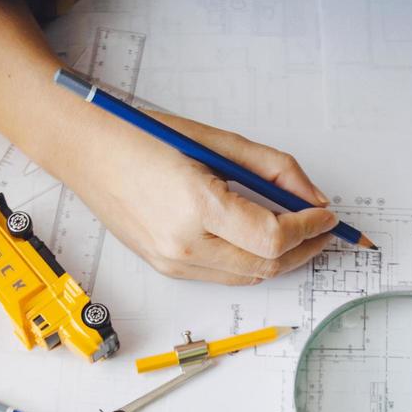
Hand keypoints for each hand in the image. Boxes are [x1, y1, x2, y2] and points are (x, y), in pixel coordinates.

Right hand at [0, 0, 336, 285]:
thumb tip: (312, 198)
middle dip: (303, 250)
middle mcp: (183, 245)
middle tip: (323, 230)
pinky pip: (222, 274)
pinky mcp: (164, 267)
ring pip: (247, 276)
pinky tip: (261, 240)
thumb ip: (271, 169)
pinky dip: (250, 261)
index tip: (327, 215)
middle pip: (266, 265)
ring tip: (300, 235)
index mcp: (197, 206)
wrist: (84, 149)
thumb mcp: (216, 140)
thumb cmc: (144, 135)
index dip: (310, 228)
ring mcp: (172, 262)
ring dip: (280, 260)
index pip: (274, 236)